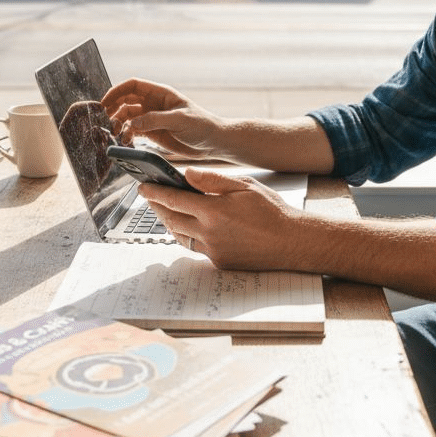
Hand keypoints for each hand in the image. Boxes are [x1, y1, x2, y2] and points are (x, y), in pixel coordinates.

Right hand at [102, 78, 224, 159]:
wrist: (213, 142)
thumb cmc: (202, 125)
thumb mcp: (179, 120)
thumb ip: (155, 120)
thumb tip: (132, 123)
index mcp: (160, 93)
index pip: (133, 86)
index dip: (117, 91)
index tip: (105, 102)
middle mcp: (153, 104)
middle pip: (126, 101)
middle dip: (114, 109)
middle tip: (106, 121)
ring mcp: (152, 118)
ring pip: (127, 117)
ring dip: (119, 124)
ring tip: (117, 135)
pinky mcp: (153, 133)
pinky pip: (133, 131)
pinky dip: (126, 136)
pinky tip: (126, 142)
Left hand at [138, 168, 305, 271]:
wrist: (291, 242)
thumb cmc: (272, 211)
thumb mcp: (244, 186)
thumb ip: (213, 180)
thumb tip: (187, 174)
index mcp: (213, 211)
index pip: (174, 199)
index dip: (155, 192)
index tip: (143, 186)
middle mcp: (209, 233)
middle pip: (171, 219)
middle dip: (157, 207)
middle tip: (149, 197)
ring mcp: (213, 251)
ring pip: (180, 236)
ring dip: (169, 222)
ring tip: (165, 210)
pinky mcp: (219, 262)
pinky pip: (195, 247)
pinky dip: (187, 235)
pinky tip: (189, 227)